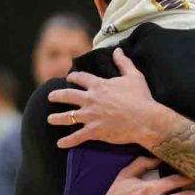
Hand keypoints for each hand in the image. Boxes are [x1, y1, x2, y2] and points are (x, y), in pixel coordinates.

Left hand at [48, 48, 162, 147]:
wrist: (145, 119)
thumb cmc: (141, 97)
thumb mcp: (133, 76)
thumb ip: (124, 62)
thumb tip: (118, 50)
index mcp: (99, 85)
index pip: (81, 78)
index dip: (74, 77)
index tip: (70, 77)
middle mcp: (90, 99)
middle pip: (67, 96)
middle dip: (57, 96)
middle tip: (51, 96)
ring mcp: (90, 116)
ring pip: (68, 117)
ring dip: (57, 118)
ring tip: (50, 119)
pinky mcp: (94, 131)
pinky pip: (76, 137)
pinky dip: (67, 141)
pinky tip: (60, 143)